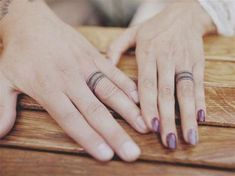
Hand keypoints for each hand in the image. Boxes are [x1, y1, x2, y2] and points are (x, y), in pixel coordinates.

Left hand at [0, 0, 147, 160]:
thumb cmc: (19, 54)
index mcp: (49, 88)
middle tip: (131, 153)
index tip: (106, 155)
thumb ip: (2, 107)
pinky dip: (127, 86)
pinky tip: (139, 99)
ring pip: (110, 92)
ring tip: (145, 127)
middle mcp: (70, 79)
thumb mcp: (2, 79)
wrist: (32, 23)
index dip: (89, 138)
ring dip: (128, 111)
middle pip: (95, 111)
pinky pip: (113, 72)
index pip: (71, 119)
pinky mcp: (94, 56)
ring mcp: (85, 66)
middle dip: (115, 133)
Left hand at [107, 0, 215, 148]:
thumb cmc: (154, 27)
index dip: (148, 105)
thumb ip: (115, 48)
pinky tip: (200, 118)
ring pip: (185, 90)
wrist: (184, 15)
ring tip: (189, 137)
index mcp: (147, 53)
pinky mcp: (198, 62)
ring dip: (187, 115)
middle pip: (166, 92)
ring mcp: (184, 61)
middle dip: (168, 118)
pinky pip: (199, 84)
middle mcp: (166, 58)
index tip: (150, 126)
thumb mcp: (132, 33)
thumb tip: (103, 66)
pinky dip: (201, 101)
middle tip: (167, 141)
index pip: (147, 84)